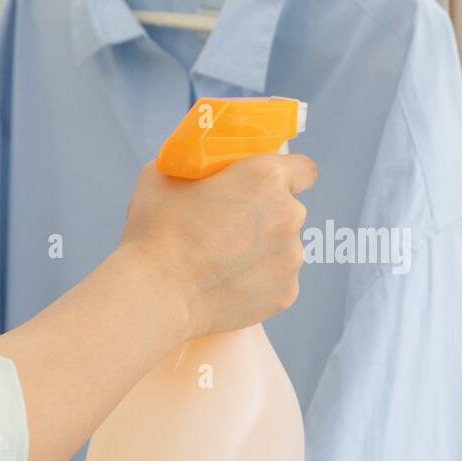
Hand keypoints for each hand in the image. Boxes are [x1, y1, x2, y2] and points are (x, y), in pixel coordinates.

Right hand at [121, 154, 317, 339]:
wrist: (158, 294)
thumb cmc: (157, 230)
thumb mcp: (165, 174)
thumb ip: (196, 166)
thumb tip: (201, 168)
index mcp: (266, 178)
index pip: (304, 170)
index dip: (287, 176)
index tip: (268, 185)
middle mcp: (289, 215)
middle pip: (289, 211)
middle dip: (267, 215)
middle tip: (230, 227)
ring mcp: (291, 258)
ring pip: (285, 248)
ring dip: (264, 250)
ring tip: (224, 262)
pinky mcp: (286, 293)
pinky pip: (278, 281)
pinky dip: (260, 282)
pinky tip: (229, 285)